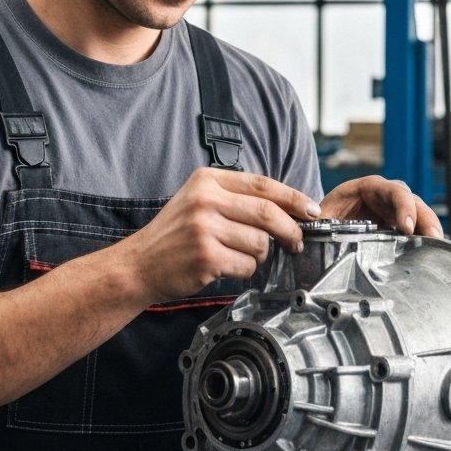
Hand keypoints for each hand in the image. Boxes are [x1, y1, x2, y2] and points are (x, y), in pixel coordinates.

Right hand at [123, 167, 322, 303]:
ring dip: (260, 255)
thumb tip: (288, 208)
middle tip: (296, 242)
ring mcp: (204, 228)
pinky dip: (245, 270)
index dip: (294, 198)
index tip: (312, 210)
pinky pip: (247, 266)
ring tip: (239, 255)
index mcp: (207, 180)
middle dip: (291, 230)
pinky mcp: (206, 257)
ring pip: (260, 243)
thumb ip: (236, 198)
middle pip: (269, 213)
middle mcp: (205, 200)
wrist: (138, 265)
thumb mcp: (198, 200)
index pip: (263, 184)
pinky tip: (226, 267)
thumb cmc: (174, 235)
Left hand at [319, 176, 441, 236]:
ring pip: (419, 216)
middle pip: (413, 202)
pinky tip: (430, 254)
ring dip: (429, 231)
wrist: (326, 220)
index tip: (405, 226)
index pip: (393, 191)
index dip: (403, 206)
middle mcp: (387, 196)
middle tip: (432, 239)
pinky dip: (423, 241)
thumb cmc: (325, 213)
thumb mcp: (321, 214)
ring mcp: (395, 211)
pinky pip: (416, 230)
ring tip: (437, 248)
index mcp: (369, 187)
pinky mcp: (399, 226)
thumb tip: (314, 225)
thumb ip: (318, 220)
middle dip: (425, 219)